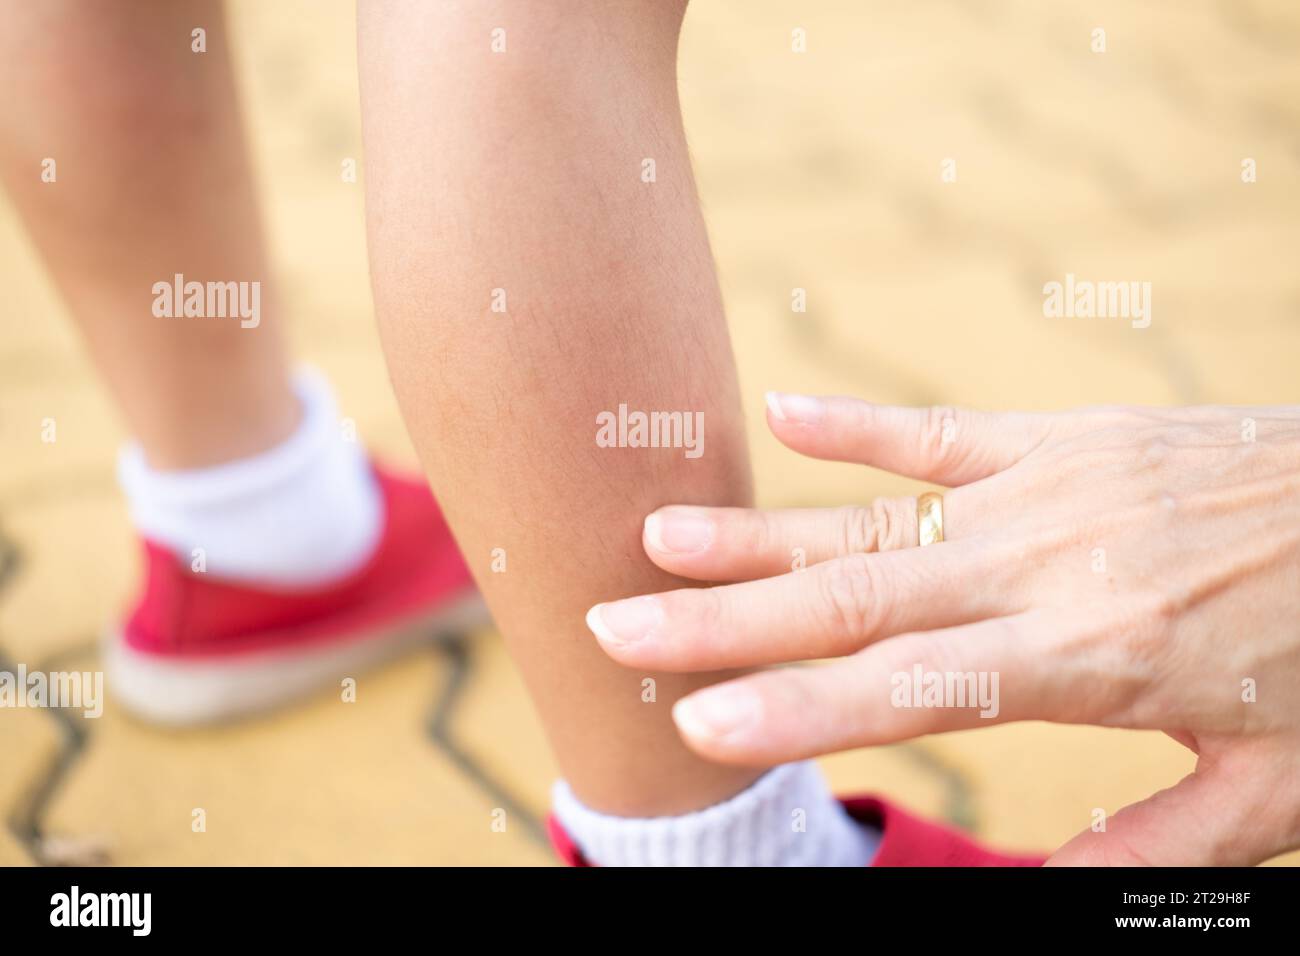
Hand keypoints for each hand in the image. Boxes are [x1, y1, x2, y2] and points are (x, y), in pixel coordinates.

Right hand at [585, 393, 1299, 864]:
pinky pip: (943, 429)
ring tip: (657, 534)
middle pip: (852, 600)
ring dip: (757, 531)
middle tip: (617, 626)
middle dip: (721, 621)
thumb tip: (1042, 885)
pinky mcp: (1063, 439)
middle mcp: (1044, 569)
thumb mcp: (1274, 790)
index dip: (791, 710)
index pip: (906, 691)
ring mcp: (1047, 491)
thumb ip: (1147, 848)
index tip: (695, 724)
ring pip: (872, 519)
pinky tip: (782, 408)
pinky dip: (858, 422)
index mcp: (1090, 661)